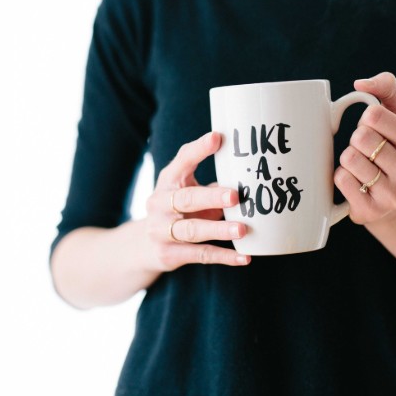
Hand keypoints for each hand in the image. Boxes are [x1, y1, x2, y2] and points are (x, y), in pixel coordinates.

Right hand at [143, 131, 250, 270]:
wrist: (144, 246)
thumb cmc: (178, 210)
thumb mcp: (188, 190)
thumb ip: (212, 183)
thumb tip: (252, 175)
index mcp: (168, 181)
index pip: (182, 161)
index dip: (198, 150)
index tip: (217, 138)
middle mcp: (159, 204)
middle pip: (186, 199)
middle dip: (211, 197)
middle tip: (235, 196)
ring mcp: (161, 230)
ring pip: (192, 230)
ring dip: (219, 229)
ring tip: (242, 229)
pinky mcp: (169, 254)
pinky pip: (200, 255)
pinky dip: (224, 257)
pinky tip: (244, 257)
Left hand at [334, 72, 395, 223]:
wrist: (388, 197)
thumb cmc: (389, 146)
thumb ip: (386, 87)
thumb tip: (361, 84)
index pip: (374, 116)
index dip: (366, 119)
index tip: (375, 129)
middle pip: (360, 138)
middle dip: (356, 139)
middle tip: (366, 150)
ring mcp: (393, 197)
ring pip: (349, 159)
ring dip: (348, 159)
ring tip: (362, 167)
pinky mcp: (371, 212)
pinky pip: (341, 180)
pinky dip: (341, 176)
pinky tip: (355, 182)